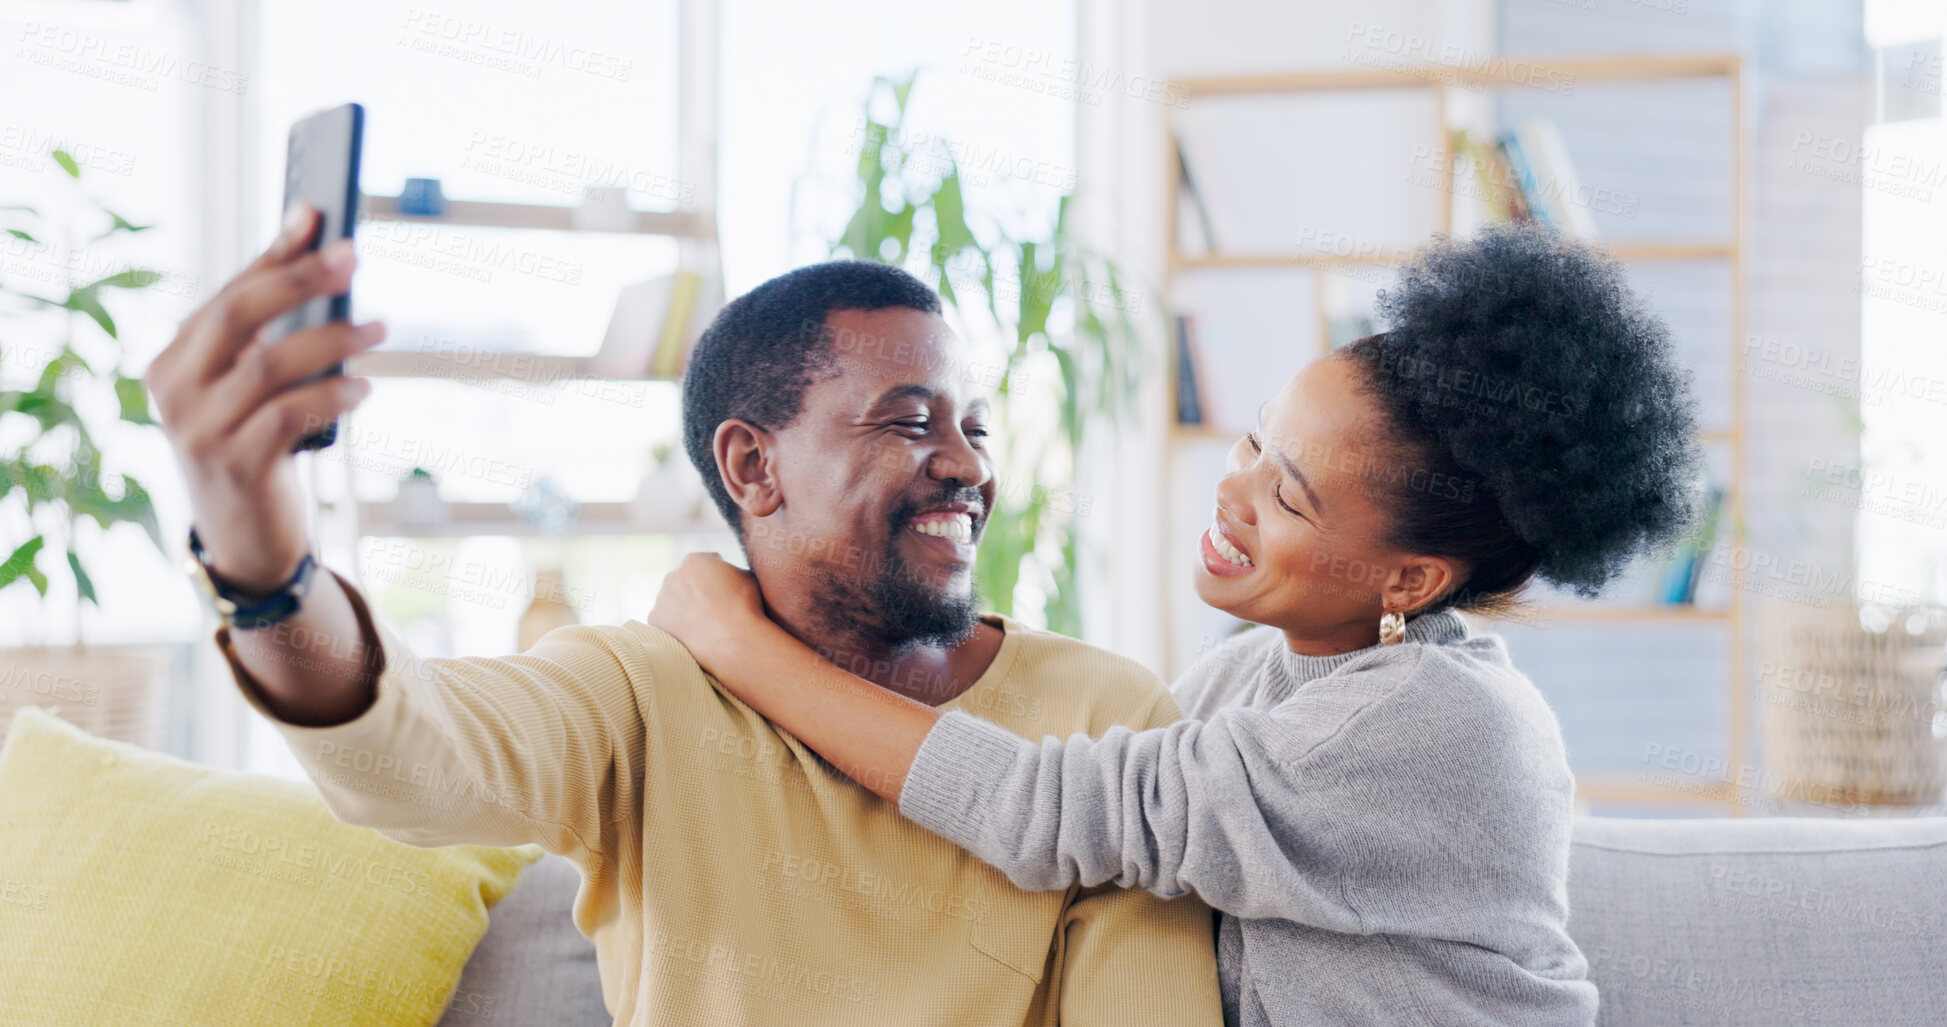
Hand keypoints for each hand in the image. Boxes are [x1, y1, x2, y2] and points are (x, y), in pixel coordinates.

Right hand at [144, 202, 387, 591]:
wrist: (245, 538)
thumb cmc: (254, 446)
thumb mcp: (249, 389)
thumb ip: (270, 332)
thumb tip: (312, 246)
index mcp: (173, 362)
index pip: (226, 295)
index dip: (272, 254)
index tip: (314, 215)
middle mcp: (174, 392)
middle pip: (237, 316)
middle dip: (298, 280)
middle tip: (353, 259)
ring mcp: (200, 431)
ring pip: (268, 365)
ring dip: (331, 339)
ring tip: (378, 328)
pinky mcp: (237, 465)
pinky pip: (288, 415)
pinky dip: (332, 395)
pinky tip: (363, 386)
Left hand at [649, 552, 769, 672]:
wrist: (733, 639)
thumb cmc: (744, 606)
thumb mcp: (746, 575)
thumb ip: (731, 569)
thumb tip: (728, 573)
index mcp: (695, 561)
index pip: (704, 562)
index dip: (716, 574)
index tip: (724, 587)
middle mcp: (673, 576)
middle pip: (684, 580)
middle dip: (695, 589)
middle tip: (712, 606)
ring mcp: (662, 599)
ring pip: (673, 600)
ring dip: (683, 607)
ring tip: (703, 623)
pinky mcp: (655, 621)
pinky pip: (665, 620)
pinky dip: (675, 625)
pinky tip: (692, 632)